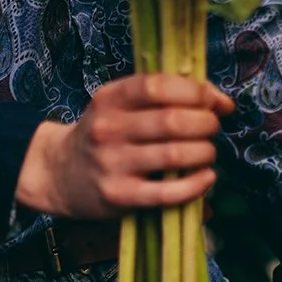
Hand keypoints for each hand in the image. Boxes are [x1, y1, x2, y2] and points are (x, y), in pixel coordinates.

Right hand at [15, 74, 232, 220]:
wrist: (60, 173)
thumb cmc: (103, 135)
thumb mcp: (121, 106)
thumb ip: (165, 96)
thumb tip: (222, 101)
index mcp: (109, 98)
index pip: (157, 86)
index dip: (194, 92)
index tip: (214, 101)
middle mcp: (108, 128)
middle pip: (171, 121)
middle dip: (205, 123)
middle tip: (211, 128)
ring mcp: (112, 163)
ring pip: (174, 155)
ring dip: (204, 152)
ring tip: (207, 152)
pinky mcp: (119, 195)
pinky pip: (167, 193)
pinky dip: (196, 185)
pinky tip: (206, 178)